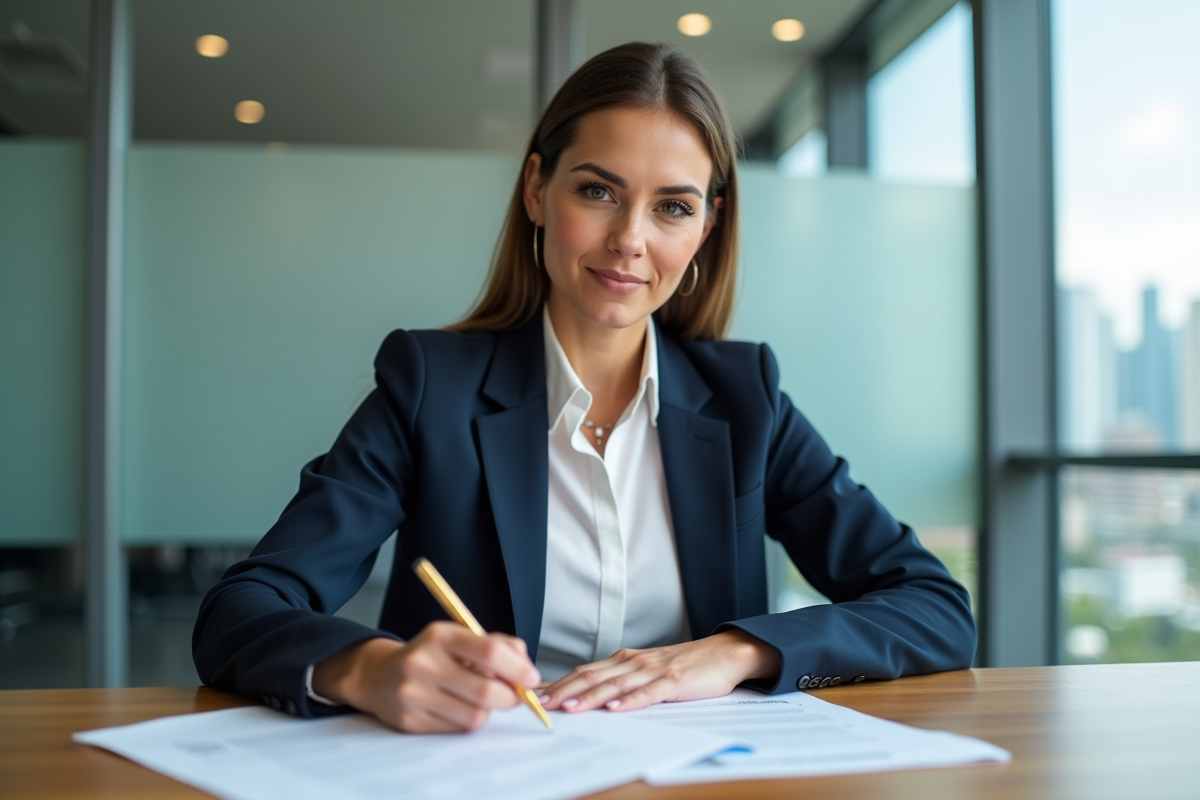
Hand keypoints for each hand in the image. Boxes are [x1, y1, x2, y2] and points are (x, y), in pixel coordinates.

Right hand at [312, 622, 540, 732]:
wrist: (379, 676)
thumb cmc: (431, 654)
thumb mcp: (459, 637)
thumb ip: (497, 645)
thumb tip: (527, 669)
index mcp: (440, 635)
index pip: (489, 652)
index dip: (518, 669)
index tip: (531, 679)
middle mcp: (423, 663)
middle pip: (486, 690)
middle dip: (511, 697)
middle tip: (515, 696)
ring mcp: (413, 694)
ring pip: (475, 715)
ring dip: (488, 710)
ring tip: (480, 698)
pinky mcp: (410, 721)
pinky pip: (457, 729)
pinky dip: (467, 721)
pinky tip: (458, 707)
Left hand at [538, 629, 780, 712]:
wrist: (723, 654)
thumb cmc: (684, 667)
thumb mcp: (646, 671)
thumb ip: (619, 681)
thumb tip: (587, 697)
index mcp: (624, 660)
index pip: (583, 672)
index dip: (558, 684)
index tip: (533, 696)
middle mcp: (633, 662)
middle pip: (591, 677)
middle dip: (563, 692)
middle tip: (539, 705)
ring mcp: (653, 671)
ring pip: (614, 685)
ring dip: (589, 697)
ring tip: (568, 709)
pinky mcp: (673, 681)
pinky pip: (648, 693)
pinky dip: (630, 701)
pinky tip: (615, 709)